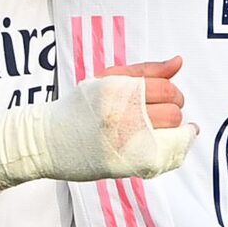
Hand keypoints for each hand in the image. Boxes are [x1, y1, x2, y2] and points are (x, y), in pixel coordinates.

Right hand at [0, 58, 193, 189]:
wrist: (49, 141)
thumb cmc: (80, 107)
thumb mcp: (107, 79)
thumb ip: (145, 70)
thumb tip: (178, 62)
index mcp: (120, 90)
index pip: (167, 89)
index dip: (172, 94)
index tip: (165, 99)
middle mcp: (124, 115)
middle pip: (173, 114)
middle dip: (174, 113)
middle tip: (162, 116)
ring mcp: (127, 142)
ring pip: (174, 137)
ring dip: (173, 134)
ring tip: (159, 132)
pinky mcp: (128, 164)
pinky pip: (165, 159)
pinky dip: (169, 153)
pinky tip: (159, 148)